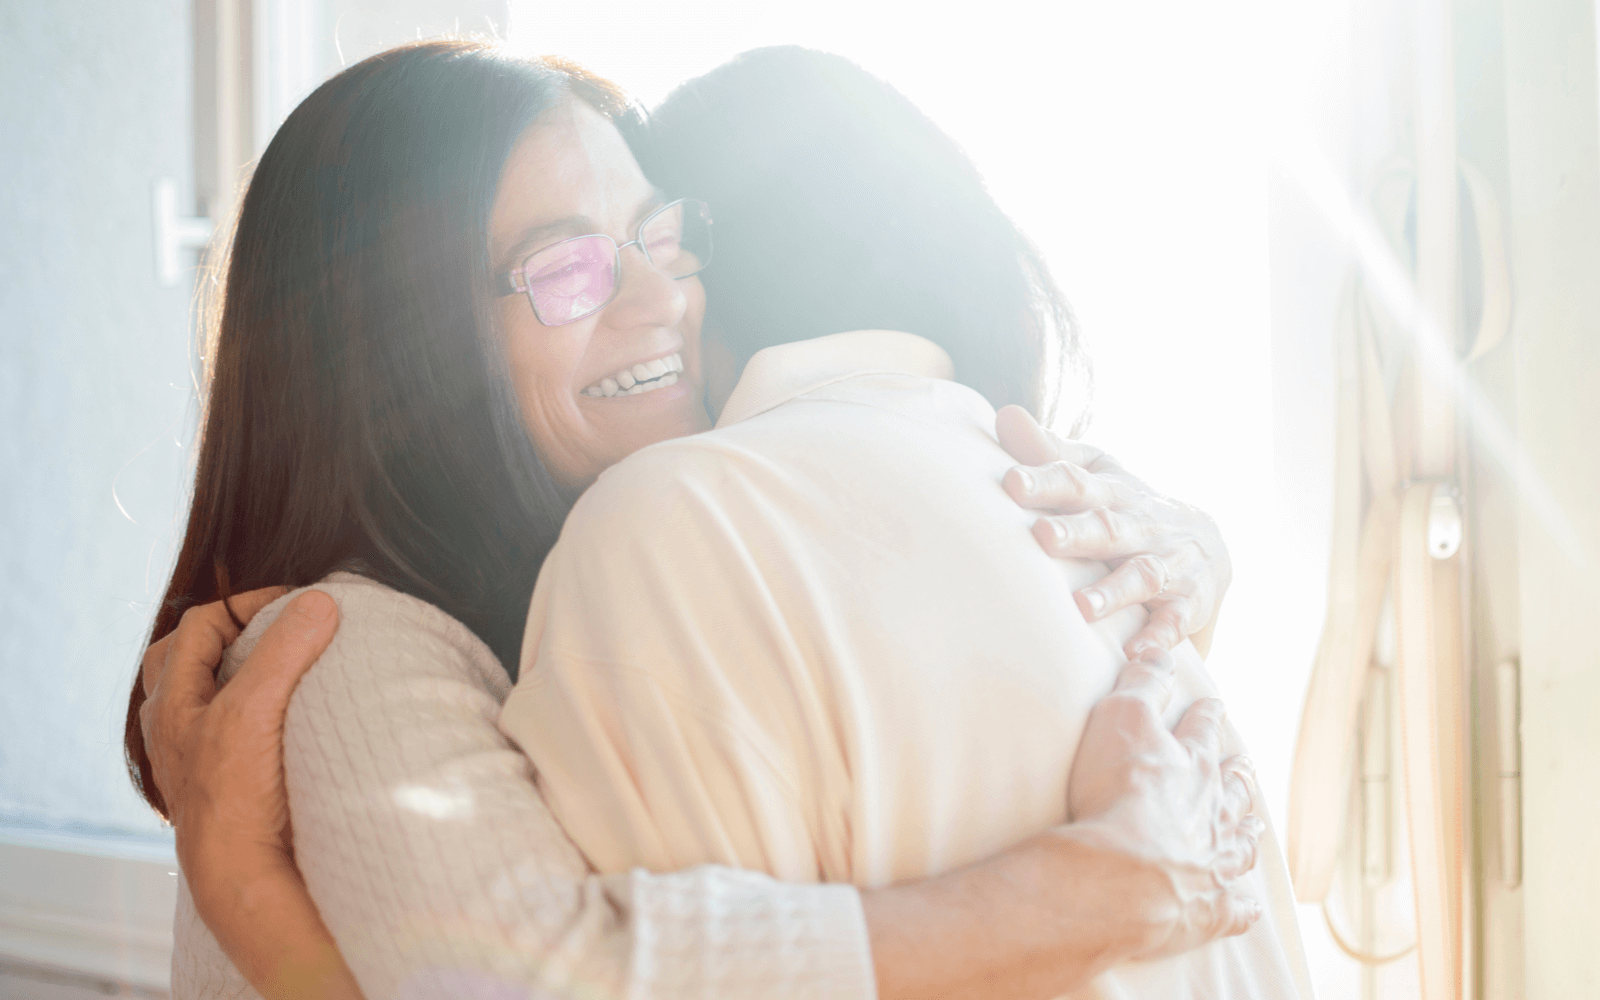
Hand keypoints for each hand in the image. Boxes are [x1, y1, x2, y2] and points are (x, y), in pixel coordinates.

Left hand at [140, 587, 337, 871]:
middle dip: (232, 633)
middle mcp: (174, 728)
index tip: (299, 604)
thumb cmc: (232, 797)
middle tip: (281, 628)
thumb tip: (317, 602)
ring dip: (242, 674)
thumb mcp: (253, 710)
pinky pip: (232, 732)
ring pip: (207, 696)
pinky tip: (285, 721)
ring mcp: (196, 758)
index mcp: (171, 702)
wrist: (241, 876)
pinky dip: (257, 713)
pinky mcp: (224, 784)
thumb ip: (283, 650)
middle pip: (188, 656)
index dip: (249, 603)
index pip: (202, 623)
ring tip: (284, 669)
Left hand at [996, 405, 1231, 657]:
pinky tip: (1140, 654)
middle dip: (1077, 533)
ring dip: (1115, 592)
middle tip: (1042, 536)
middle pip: (1108, 526)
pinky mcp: (1190, 602)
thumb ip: (1049, 452)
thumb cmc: (1126, 506)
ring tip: (1082, 608)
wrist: (1206, 542)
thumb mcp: (1096, 473)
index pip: (1075, 481)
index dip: (1045, 480)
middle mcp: (1142, 523)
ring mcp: (1170, 562)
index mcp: (1112, 491)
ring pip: (1143, 575)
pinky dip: (1161, 637)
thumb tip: (1004, 415)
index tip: (1011, 482)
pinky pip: (1178, 621)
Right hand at [1058, 650, 1263, 959]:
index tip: (1213, 705)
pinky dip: (1243, 906)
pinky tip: (1249, 906)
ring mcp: (1216, 863)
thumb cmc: (1119, 793)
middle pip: (1232, 788)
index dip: (1205, 716)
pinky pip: (1237, 908)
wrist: (1122, 874)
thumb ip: (1142, 683)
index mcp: (1192, 764)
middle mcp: (1214, 812)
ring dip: (1246, 833)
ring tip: (1253, 826)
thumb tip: (1160, 650)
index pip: (1201, 731)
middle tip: (1244, 765)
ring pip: (1240, 844)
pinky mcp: (1211, 910)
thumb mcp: (1122, 718)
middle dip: (1236, 774)